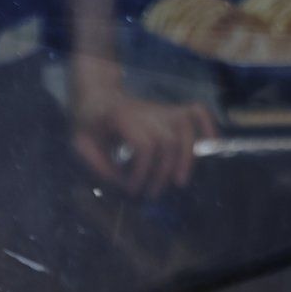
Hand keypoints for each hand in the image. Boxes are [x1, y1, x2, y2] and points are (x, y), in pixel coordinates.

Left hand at [69, 66, 215, 198]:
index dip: (141, 172)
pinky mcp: (169, 111)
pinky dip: (207, 125)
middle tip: (150, 194)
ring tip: (179, 182)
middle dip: (161, 173)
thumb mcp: (79, 146)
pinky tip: (211, 143)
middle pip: (167, 141)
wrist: (94, 97)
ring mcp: (160, 109)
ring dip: (186, 159)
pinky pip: (196, 111)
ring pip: (184, 129)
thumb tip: (124, 185)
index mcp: (120, 117)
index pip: (144, 145)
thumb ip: (98, 166)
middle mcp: (144, 111)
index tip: (131, 189)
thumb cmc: (86, 124)